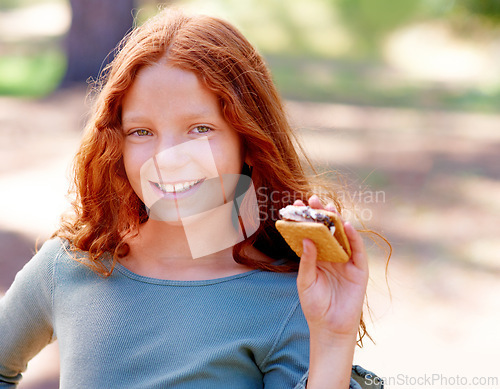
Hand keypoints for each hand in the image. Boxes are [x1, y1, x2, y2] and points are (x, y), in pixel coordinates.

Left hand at [295, 195, 368, 339]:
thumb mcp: (305, 281)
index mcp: (317, 256)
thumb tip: (306, 238)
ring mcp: (346, 260)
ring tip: (328, 208)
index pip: (311, 233)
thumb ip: (307, 260)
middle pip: (327, 230)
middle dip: (320, 214)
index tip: (296, 205)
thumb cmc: (315, 304)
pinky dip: (354, 237)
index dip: (305, 219)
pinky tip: (346, 226)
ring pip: (343, 236)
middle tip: (312, 200)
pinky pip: (357, 250)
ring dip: (337, 221)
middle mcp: (332, 255)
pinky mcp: (359, 268)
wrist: (330, 326)